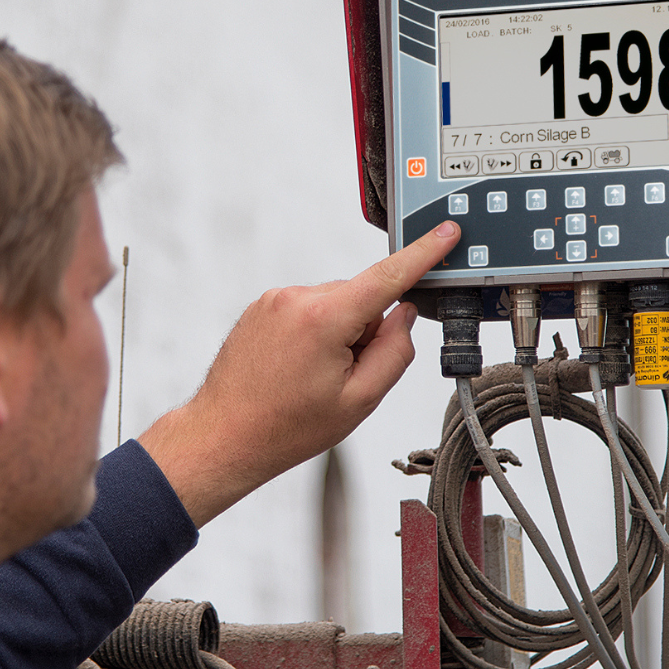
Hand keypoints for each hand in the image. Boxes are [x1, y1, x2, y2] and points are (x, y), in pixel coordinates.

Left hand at [138, 221, 458, 525]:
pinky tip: (295, 369)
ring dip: (336, 336)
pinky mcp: (261, 307)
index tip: (445, 233)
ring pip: (334, 306)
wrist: (224, 436)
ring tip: (311, 378)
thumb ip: (394, 352)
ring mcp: (273, 300)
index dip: (423, 254)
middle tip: (340, 379)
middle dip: (363, 333)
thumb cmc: (284, 427)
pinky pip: (307, 311)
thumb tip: (403, 316)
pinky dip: (313, 334)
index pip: (387, 276)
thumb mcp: (359, 400)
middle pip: (360, 300)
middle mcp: (295, 298)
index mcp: (323, 317)